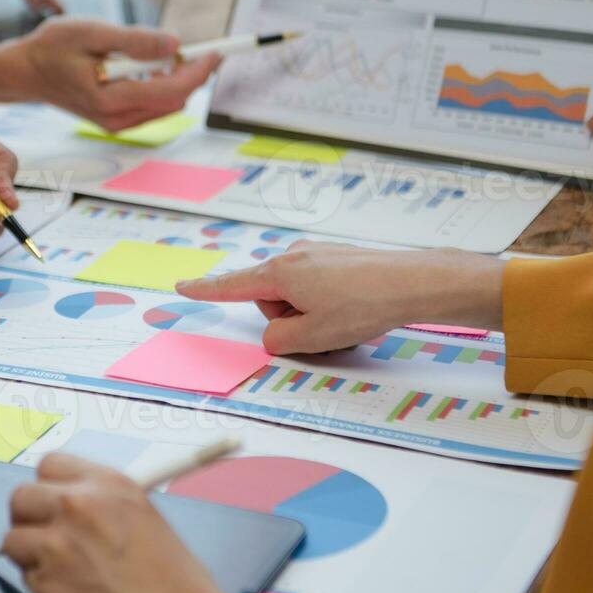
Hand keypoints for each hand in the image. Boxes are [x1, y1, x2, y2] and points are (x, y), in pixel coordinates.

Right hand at [0, 18, 220, 130]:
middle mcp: (117, 118)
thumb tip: (176, 44)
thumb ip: (134, 40)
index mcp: (112, 98)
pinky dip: (162, 86)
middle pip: (175, 101)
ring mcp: (116, 123)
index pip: (172, 90)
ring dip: (179, 80)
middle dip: (194, 75)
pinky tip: (154, 66)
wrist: (24, 72)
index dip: (199, 70)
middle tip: (204, 48)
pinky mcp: (115, 120)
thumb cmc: (52, 48)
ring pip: (166, 105)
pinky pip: (152, 106)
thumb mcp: (92, 33)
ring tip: (171, 52)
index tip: (216, 51)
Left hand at [4, 453, 242, 592]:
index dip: (49, 488)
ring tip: (62, 573)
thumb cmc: (176, 584)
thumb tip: (74, 509)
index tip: (53, 505)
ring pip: (13, 538)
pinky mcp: (45, 582)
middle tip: (47, 539)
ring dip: (30, 555)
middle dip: (30, 518)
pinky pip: (25, 576)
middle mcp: (77, 505)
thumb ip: (104, 506)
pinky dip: (41, 586)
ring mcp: (56, 543)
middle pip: (21, 497)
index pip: (50, 465)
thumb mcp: (146, 518)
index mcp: (108, 485)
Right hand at [175, 241, 502, 353]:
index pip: (231, 285)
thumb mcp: (310, 337)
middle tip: (321, 333)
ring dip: (312, 314)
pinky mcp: (338, 257)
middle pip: (271, 298)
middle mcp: (293, 256)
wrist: (410, 283)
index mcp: (278, 274)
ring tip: (344, 322)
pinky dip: (330, 304)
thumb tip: (276, 332)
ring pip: (298, 295)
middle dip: (289, 320)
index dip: (205, 290)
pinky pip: (319, 287)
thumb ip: (278, 338)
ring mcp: (317, 254)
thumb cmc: (360, 307)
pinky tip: (356, 311)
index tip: (182, 286)